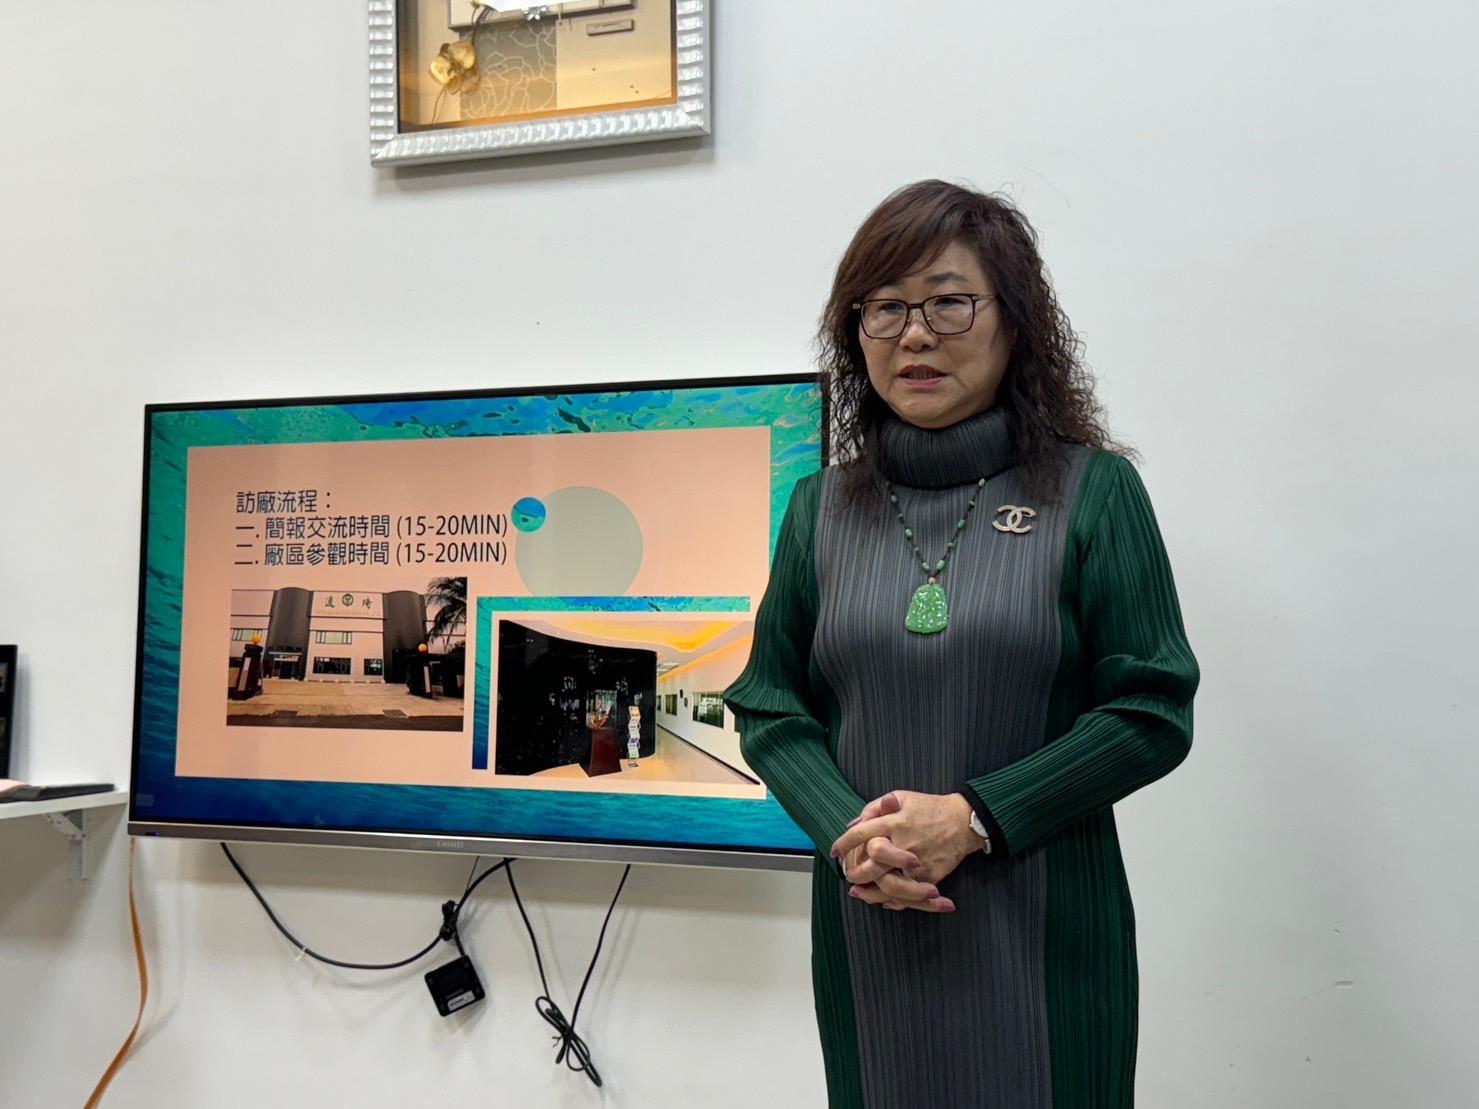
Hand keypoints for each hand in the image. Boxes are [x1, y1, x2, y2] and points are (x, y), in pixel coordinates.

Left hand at [830, 790, 980, 887]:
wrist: (963, 822)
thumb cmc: (930, 807)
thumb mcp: (902, 797)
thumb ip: (876, 807)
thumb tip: (854, 824)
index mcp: (894, 821)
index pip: (862, 833)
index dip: (844, 843)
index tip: (834, 852)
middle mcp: (903, 842)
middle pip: (872, 863)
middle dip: (855, 872)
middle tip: (848, 876)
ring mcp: (917, 862)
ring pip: (888, 884)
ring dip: (870, 893)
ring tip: (859, 894)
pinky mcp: (930, 876)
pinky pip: (909, 894)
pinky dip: (895, 901)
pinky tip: (884, 901)